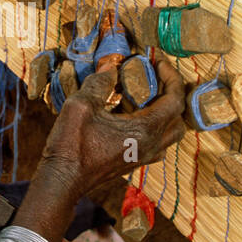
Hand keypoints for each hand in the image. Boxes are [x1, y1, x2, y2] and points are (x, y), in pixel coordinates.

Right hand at [36, 59, 186, 199]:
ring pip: (172, 132)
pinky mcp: (135, 162)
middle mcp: (151, 146)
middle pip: (179, 117)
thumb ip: (99, 83)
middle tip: (156, 75)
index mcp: (144, 131)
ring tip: (149, 93)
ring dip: (167, 111)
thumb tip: (110, 65)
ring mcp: (144, 156)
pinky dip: (156, 125)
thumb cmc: (70, 146)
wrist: (63, 181)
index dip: (171, 76)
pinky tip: (136, 114)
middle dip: (173, 92)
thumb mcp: (81, 105)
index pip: (175, 100)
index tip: (157, 60)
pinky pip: (158, 142)